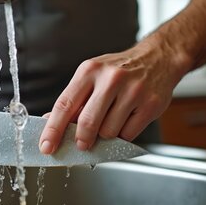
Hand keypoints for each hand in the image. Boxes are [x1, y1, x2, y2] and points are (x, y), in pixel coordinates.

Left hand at [39, 39, 188, 153]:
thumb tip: (50, 122)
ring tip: (112, 121)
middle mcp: (110, 79)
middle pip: (87, 122)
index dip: (53, 129)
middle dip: (81, 139)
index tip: (46, 146)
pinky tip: (126, 121)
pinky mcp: (150, 105)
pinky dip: (122, 135)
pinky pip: (128, 134)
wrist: (159, 58)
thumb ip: (74, 99)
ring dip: (105, 135)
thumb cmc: (120, 71)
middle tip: (82, 144)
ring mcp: (132, 91)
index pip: (65, 105)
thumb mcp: (92, 76)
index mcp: (89, 71)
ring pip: (108, 131)